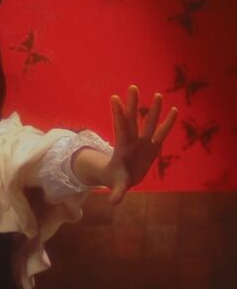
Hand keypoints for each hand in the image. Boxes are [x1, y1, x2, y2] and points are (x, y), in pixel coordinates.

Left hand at [101, 85, 177, 203]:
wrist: (121, 176)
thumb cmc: (117, 178)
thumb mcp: (117, 184)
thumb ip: (117, 191)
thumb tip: (114, 201)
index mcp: (123, 147)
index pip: (120, 127)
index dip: (117, 114)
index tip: (113, 98)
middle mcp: (133, 140)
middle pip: (132, 119)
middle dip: (132, 104)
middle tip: (132, 87)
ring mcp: (143, 141)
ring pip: (148, 123)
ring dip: (153, 110)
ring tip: (158, 95)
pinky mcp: (152, 145)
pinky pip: (162, 132)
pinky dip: (168, 122)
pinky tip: (174, 110)